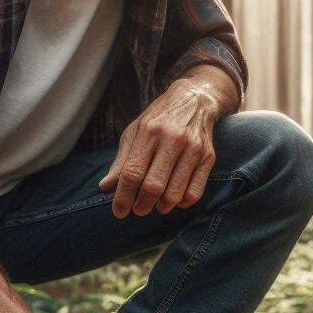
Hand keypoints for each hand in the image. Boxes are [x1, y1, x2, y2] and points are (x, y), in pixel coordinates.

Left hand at [99, 73, 226, 217]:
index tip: (118, 211)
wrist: (195, 100)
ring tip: (156, 205)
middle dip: (142, 206)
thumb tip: (105, 187)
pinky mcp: (208, 157)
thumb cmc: (159, 119)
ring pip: (174, 193)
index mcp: (149, 132)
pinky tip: (175, 199)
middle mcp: (172, 139)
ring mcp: (192, 149)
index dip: (123, 197)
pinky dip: (182, 203)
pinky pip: (194, 192)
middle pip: (153, 186)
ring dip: (162, 207)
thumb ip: (121, 161)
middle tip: (138, 210)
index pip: (132, 172)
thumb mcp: (135, 132)